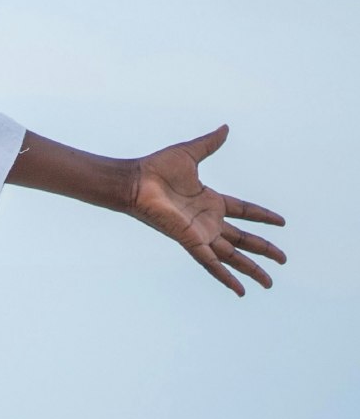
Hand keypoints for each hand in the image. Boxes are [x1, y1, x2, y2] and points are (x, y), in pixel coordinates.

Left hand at [128, 126, 285, 296]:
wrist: (135, 182)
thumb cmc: (155, 169)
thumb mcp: (190, 153)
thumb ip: (210, 143)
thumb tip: (225, 128)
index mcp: (210, 201)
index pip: (244, 212)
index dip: (262, 217)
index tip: (281, 222)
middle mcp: (208, 221)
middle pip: (243, 239)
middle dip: (264, 250)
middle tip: (283, 260)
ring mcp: (200, 234)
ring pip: (233, 256)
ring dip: (252, 269)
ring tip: (269, 283)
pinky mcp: (191, 242)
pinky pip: (212, 264)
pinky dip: (226, 278)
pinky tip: (240, 290)